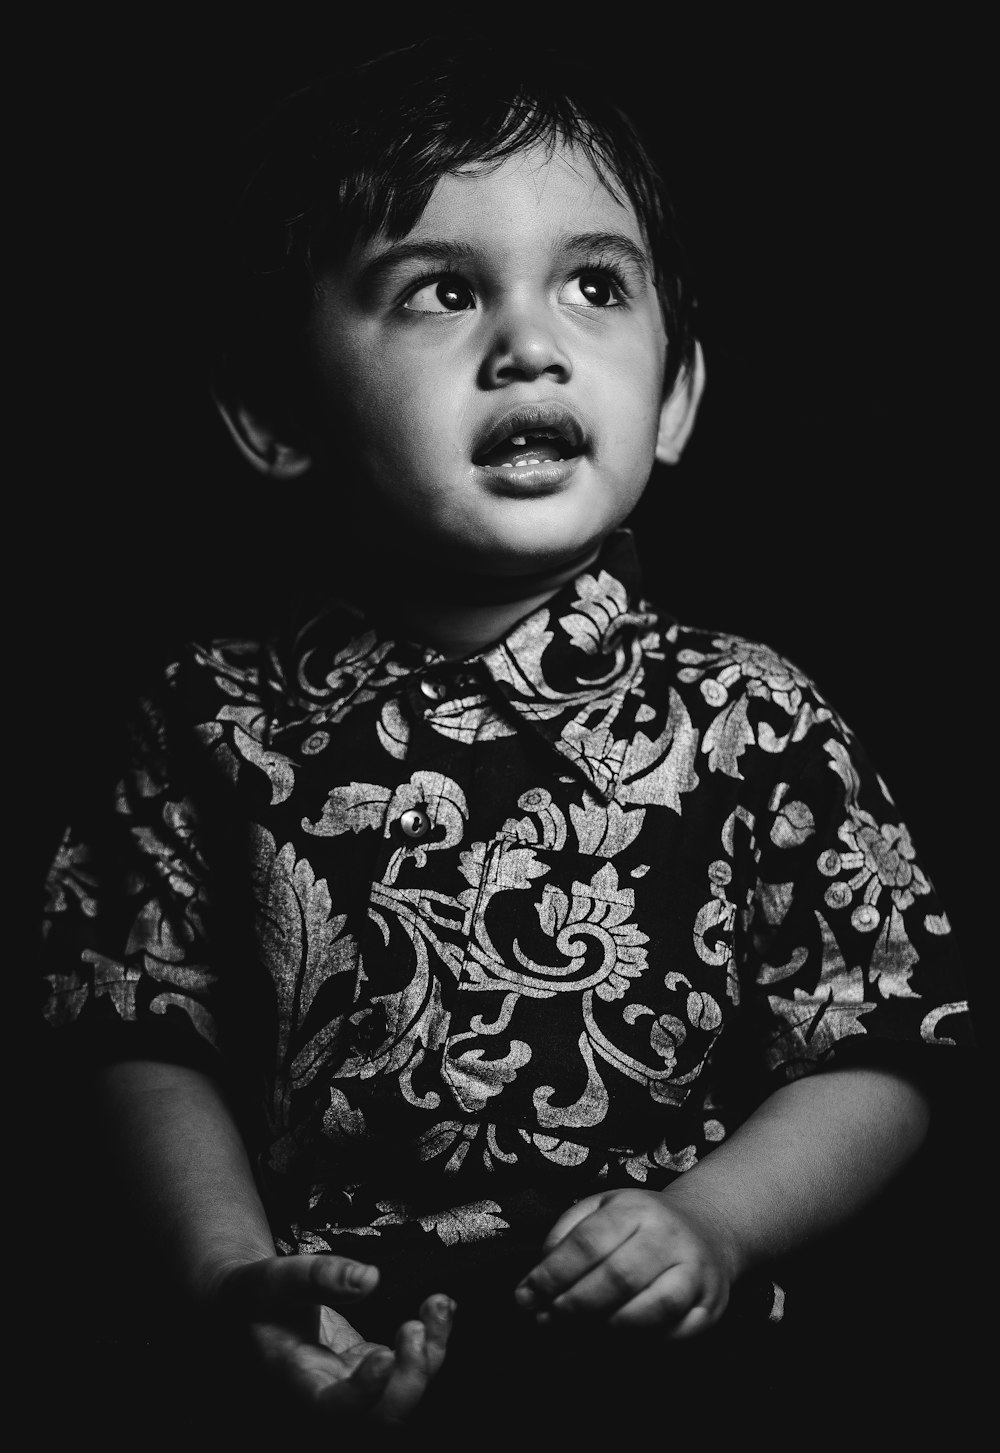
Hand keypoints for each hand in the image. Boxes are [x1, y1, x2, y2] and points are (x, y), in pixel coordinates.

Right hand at [218, 1253, 453, 1425]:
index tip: (385, 1354)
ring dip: (431, 1356)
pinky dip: (432, 1343)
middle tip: (415, 1327)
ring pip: (404, 1396)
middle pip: (382, 1418)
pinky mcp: (369, 1373)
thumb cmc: (256, 1298)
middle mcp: (329, 1396)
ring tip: (436, 1306)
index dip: (363, 1393)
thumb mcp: (275, 1277)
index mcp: (296, 1383)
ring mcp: (352, 1388)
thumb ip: (318, 1275)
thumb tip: (370, 1278)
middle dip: (412, 1377)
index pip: (332, 1409)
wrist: (251, 1310)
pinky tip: (437, 1309)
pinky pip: (409, 1371)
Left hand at [514, 1188, 735, 1337]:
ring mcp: (695, 1272)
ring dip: (609, 1327)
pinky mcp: (711, 1306)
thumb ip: (567, 1232)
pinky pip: (677, 1334)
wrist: (706, 1228)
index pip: (588, 1242)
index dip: (552, 1274)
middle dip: (575, 1305)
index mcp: (636, 1208)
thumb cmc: (641, 1223)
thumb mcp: (602, 1207)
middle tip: (548, 1320)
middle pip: (619, 1277)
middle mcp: (669, 1236)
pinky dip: (644, 1343)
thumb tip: (540, 1273)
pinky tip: (617, 1340)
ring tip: (580, 1331)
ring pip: (654, 1308)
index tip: (526, 1296)